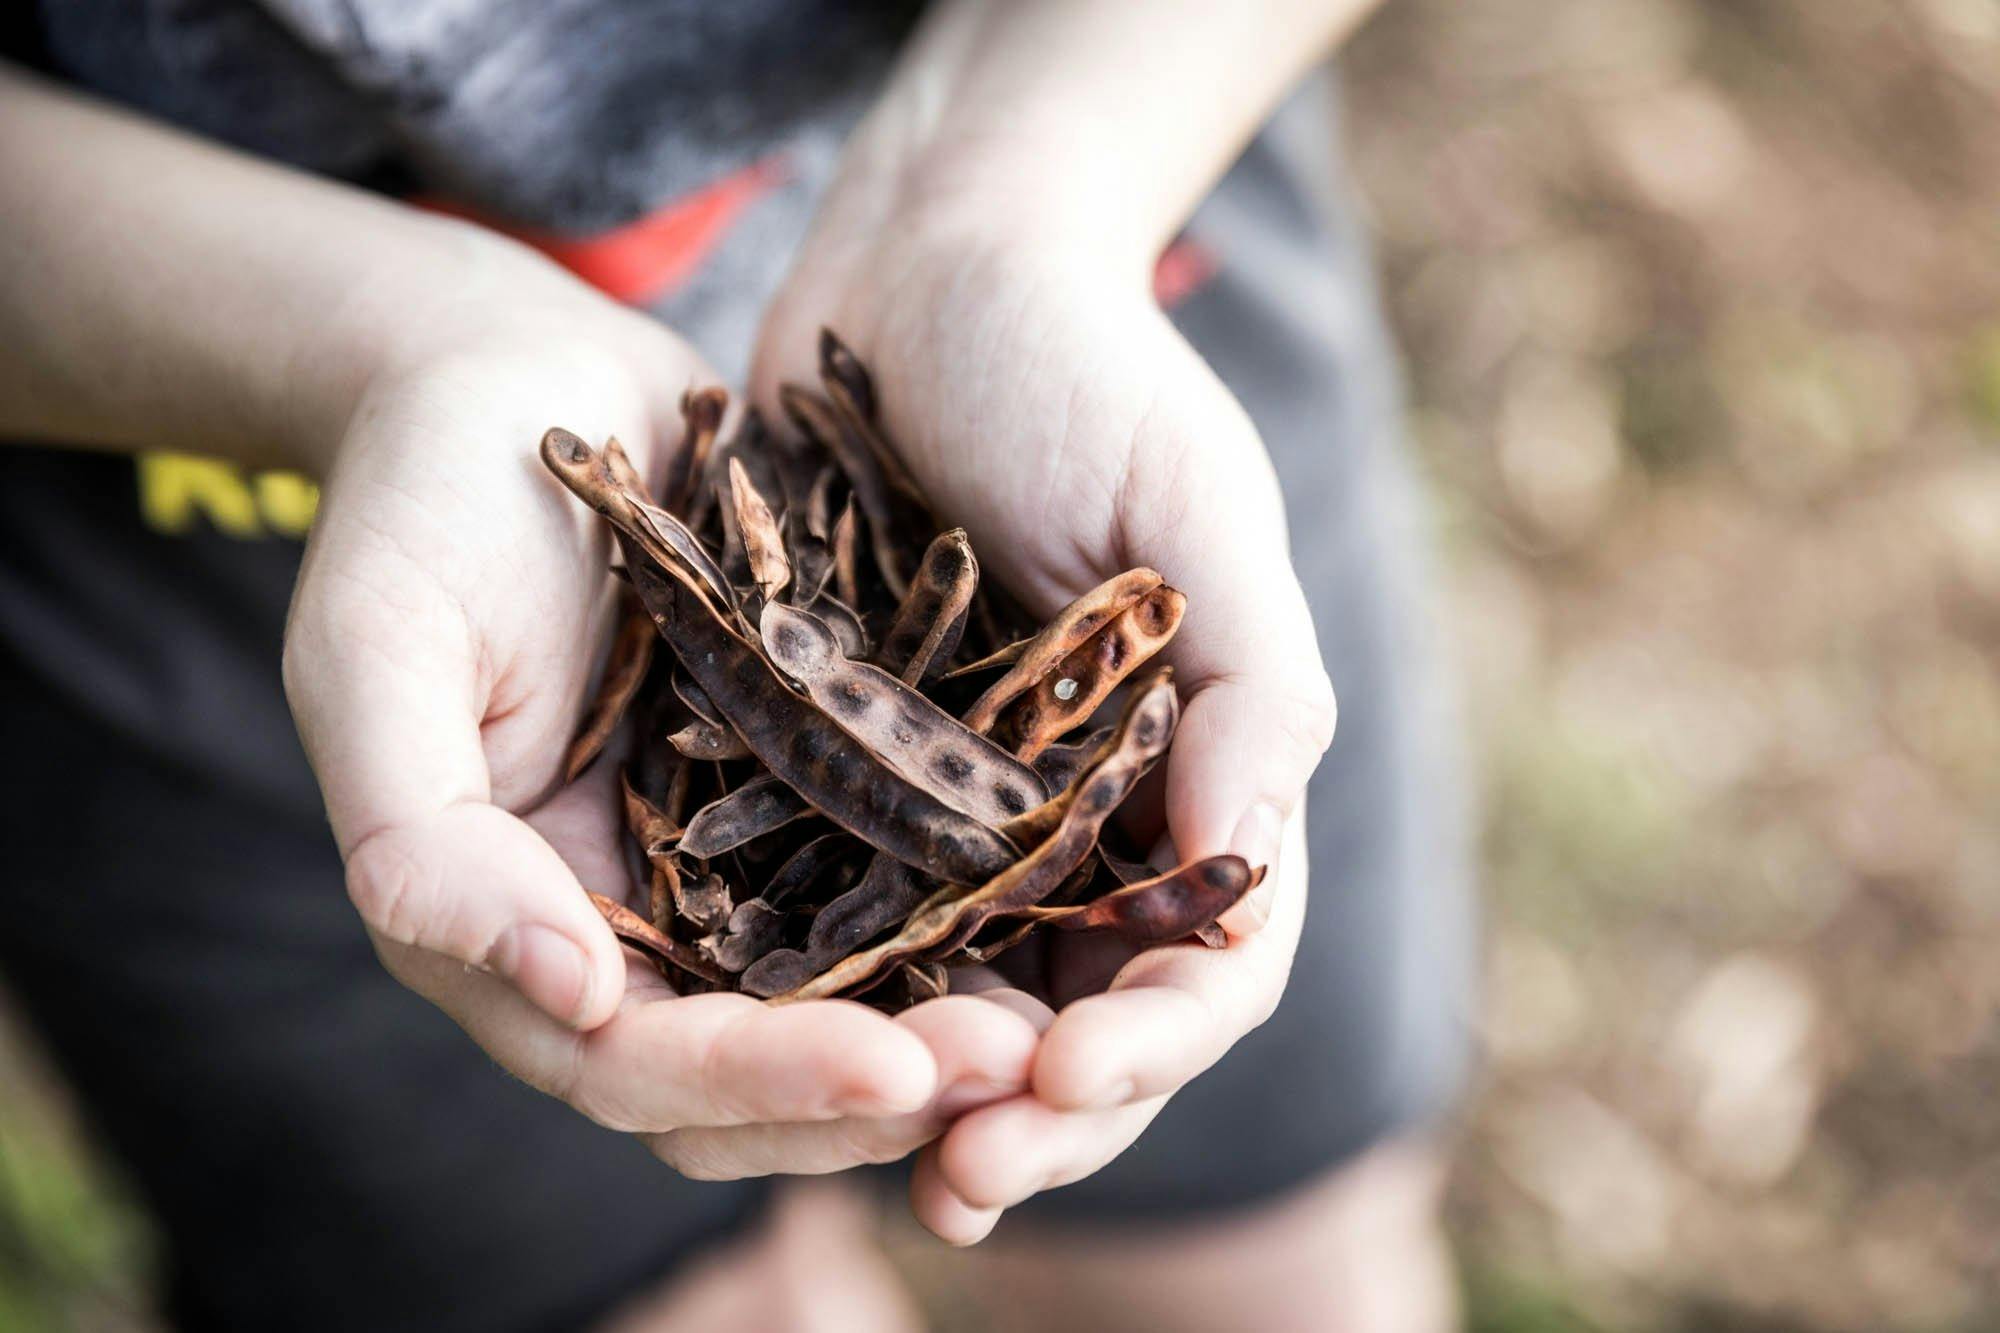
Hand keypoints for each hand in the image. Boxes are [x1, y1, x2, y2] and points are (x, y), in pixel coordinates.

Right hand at [282, 249, 1039, 1164]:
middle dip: (876, 1089)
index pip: (632, 1062)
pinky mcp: (805, 788)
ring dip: (941, 1028)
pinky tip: (1055, 907)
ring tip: (1056, 1024)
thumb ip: (422, 842)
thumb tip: (573, 993)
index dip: (756, 1083)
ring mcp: (722, 859)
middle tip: (1014, 1068)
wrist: (520, 378)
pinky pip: (891, 883)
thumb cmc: (424, 497)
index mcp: (506, 921)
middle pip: (751, 1069)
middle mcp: (625, 919)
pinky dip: (964, 921)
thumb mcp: (378, 651)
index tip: (891, 1071)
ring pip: (837, 999)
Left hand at [749, 189, 1336, 1235]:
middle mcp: (1081, 816)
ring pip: (958, 996)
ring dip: (925, 1093)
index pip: (1207, 954)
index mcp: (1193, 769)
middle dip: (1039, 1108)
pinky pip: (833, 915)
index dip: (1156, 1036)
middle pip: (1082, 1012)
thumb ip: (1248, 681)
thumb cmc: (1084, 366)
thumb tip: (1250, 858)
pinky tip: (763, 1049)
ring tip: (878, 1157)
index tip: (1073, 1070)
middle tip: (965, 1173)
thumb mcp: (1195, 501)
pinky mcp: (841, 777)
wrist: (924, 265)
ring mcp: (959, 808)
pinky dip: (818, 995)